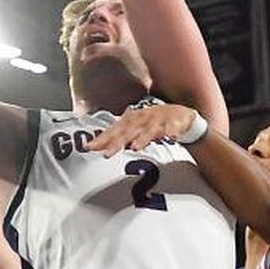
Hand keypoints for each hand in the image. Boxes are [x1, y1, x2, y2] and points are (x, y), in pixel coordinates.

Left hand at [84, 104, 199, 156]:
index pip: (114, 129)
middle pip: (128, 131)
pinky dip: (171, 132)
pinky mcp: (174, 123)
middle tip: (107, 154)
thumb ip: (118, 137)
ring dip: (143, 138)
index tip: (88, 147)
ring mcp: (158, 120)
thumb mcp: (135, 128)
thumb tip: (98, 147)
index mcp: (131, 120)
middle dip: (117, 142)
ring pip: (149, 130)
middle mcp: (142, 118)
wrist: (180, 114)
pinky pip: (173, 128)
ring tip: (135, 147)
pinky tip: (171, 138)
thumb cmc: (153, 123)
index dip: (102, 138)